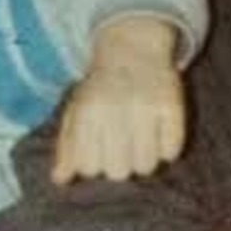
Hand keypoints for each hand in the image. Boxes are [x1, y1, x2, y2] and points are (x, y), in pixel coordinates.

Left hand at [53, 17, 185, 183]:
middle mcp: (114, 108)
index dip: (94, 166)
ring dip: (143, 161)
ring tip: (140, 144)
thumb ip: (66, 147)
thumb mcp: (76, 113)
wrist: (132, 50)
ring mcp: (145, 106)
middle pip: (118, 172)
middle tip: (121, 148)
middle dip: (119, 166)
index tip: (98, 152)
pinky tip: (158, 135)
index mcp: (87, 112)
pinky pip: (171, 151)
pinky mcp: (172, 105)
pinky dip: (167, 149)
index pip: (89, 167)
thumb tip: (59, 180)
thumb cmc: (99, 90)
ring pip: (146, 166)